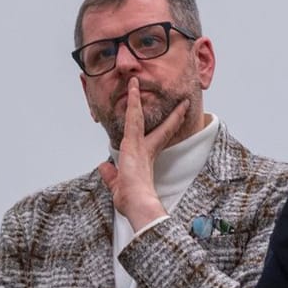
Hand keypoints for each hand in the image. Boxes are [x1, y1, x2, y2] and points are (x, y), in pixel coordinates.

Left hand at [98, 78, 190, 229]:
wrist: (139, 204)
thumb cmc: (132, 201)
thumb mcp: (118, 186)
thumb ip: (111, 175)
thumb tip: (104, 167)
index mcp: (144, 160)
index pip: (157, 141)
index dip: (166, 130)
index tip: (174, 122)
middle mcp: (145, 151)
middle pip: (161, 129)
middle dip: (173, 117)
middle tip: (183, 104)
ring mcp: (140, 146)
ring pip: (140, 118)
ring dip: (138, 100)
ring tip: (137, 83)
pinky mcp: (133, 144)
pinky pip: (132, 119)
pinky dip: (133, 104)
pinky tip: (132, 90)